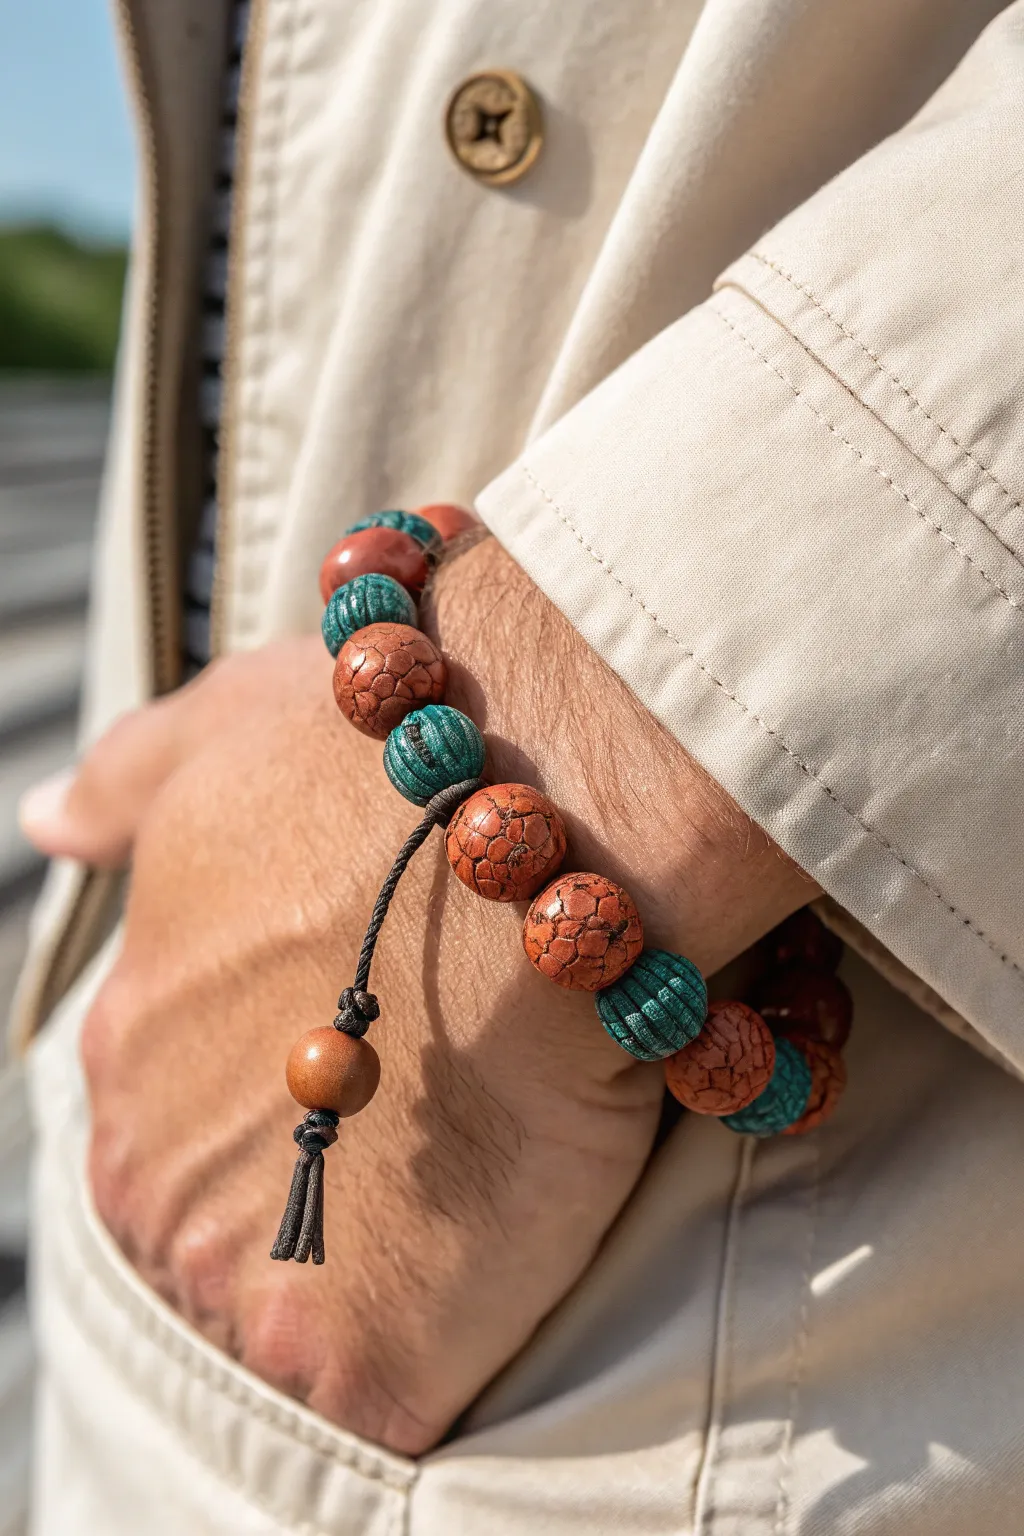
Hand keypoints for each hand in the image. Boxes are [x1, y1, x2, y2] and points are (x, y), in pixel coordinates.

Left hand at [21, 539, 816, 1452]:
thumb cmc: (379, 771)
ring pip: (305, 1315)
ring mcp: (244, 1272)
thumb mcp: (222, 736)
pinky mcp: (358, 1357)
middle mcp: (152, 1172)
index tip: (383, 1068)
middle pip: (235, 1228)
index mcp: (127, 1048)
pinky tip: (502, 1258)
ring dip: (387, 1268)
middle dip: (327, 1193)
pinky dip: (447, 1347)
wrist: (526, 837)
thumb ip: (128, 782)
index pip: (184, 1122)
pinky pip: (396, 1393)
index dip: (291, 1101)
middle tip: (443, 1119)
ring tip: (481, 1172)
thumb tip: (52, 818)